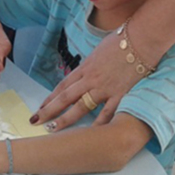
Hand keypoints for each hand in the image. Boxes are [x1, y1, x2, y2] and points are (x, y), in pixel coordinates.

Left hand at [31, 29, 157, 130]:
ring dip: (65, 120)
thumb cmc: (121, 41)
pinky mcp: (119, 94)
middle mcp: (90, 79)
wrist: (140, 40)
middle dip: (49, 110)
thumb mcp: (100, 51)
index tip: (41, 106)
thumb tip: (87, 71)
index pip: (63, 85)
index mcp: (85, 68)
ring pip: (80, 107)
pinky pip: (106, 113)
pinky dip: (97, 125)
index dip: (50, 97)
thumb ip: (92, 64)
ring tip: (52, 130)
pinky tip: (89, 135)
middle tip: (35, 121)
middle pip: (65, 97)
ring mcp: (104, 88)